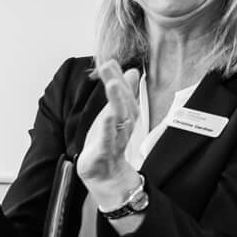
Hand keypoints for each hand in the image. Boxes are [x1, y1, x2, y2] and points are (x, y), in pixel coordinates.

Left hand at [77, 59, 142, 204]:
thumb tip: (131, 70)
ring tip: (112, 84)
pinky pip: (109, 139)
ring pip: (119, 118)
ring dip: (117, 101)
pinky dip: (109, 128)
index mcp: (124, 116)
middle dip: (119, 84)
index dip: (117, 77)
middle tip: (111, 67)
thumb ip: (122, 94)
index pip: (123, 94)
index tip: (110, 60)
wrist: (107, 176)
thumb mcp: (113, 115)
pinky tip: (107, 116)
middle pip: (124, 103)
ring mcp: (115, 138)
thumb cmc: (108, 143)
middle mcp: (123, 125)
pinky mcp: (106, 152)